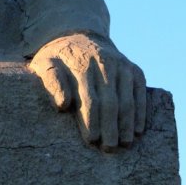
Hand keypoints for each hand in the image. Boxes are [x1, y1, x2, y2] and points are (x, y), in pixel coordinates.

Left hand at [30, 33, 145, 150]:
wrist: (79, 36)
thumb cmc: (59, 58)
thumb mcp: (45, 63)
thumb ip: (51, 81)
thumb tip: (63, 104)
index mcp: (80, 64)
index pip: (89, 99)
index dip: (92, 122)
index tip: (92, 141)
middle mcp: (104, 63)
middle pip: (110, 102)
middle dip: (110, 128)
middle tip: (109, 149)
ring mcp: (121, 65)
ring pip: (127, 99)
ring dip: (127, 124)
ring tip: (124, 144)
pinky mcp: (133, 69)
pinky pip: (140, 92)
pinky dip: (140, 112)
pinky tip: (137, 130)